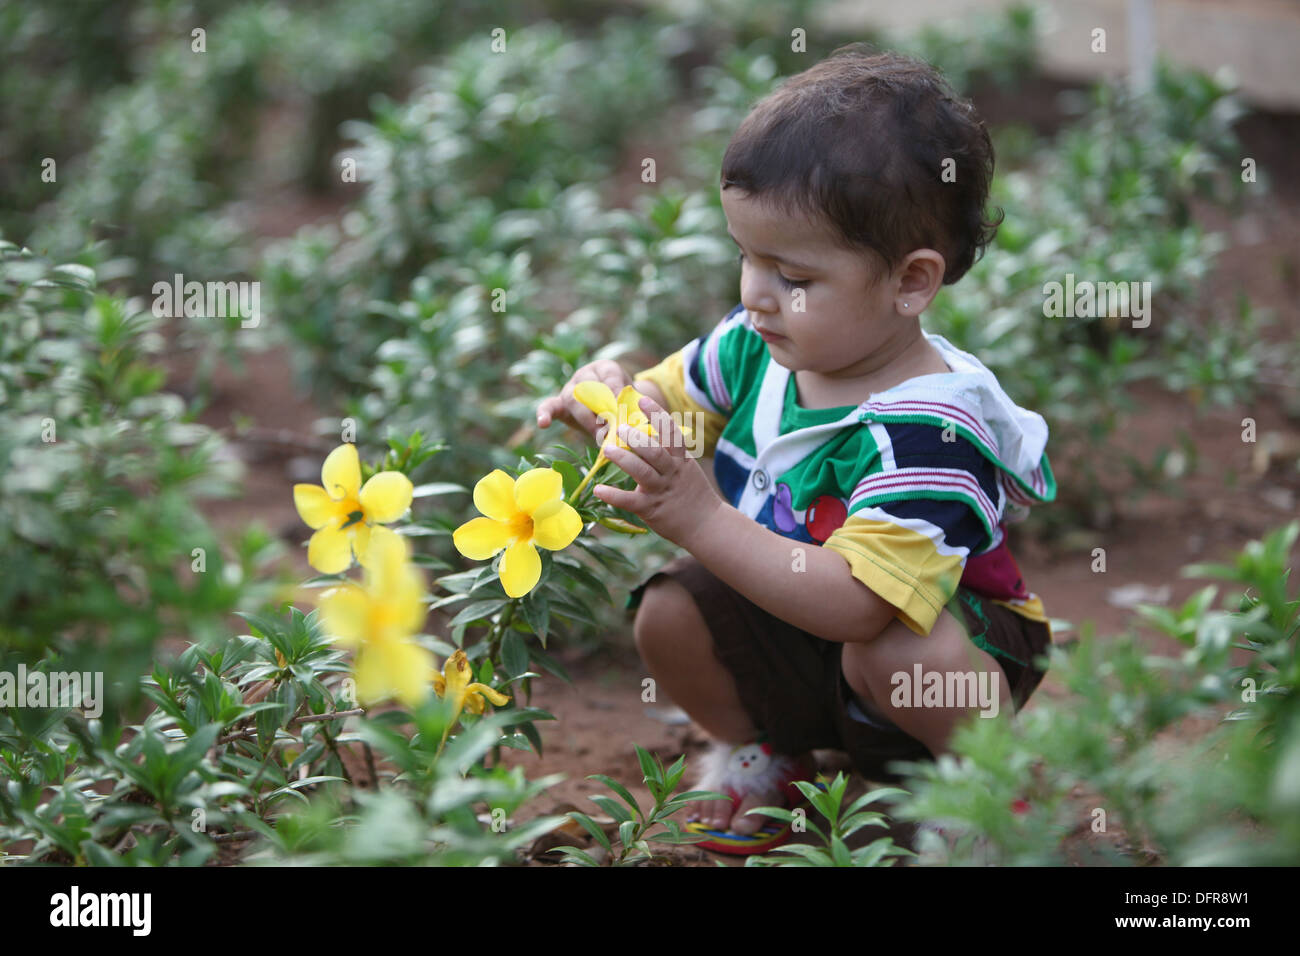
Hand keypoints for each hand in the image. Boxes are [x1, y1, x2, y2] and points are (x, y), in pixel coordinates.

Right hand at [535, 360, 632, 442]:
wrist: (613, 410)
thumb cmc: (625, 403)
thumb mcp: (631, 400)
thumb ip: (630, 404)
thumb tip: (630, 416)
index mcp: (605, 368)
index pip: (609, 376)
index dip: (616, 390)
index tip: (623, 407)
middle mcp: (585, 375)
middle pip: (589, 388)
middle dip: (601, 409)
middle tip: (613, 427)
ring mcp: (570, 388)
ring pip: (572, 398)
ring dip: (586, 419)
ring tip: (599, 435)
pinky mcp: (559, 404)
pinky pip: (549, 406)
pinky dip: (545, 414)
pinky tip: (543, 423)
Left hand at [592, 395, 722, 548]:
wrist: (706, 524)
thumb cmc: (690, 492)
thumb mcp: (685, 468)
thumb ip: (667, 454)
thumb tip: (642, 433)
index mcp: (681, 460)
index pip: (671, 432)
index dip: (657, 414)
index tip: (642, 399)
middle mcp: (672, 472)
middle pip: (655, 451)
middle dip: (637, 437)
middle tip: (619, 428)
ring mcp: (661, 490)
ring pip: (642, 472)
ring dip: (624, 459)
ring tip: (607, 449)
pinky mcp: (651, 509)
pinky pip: (630, 501)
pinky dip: (614, 496)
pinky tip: (599, 490)